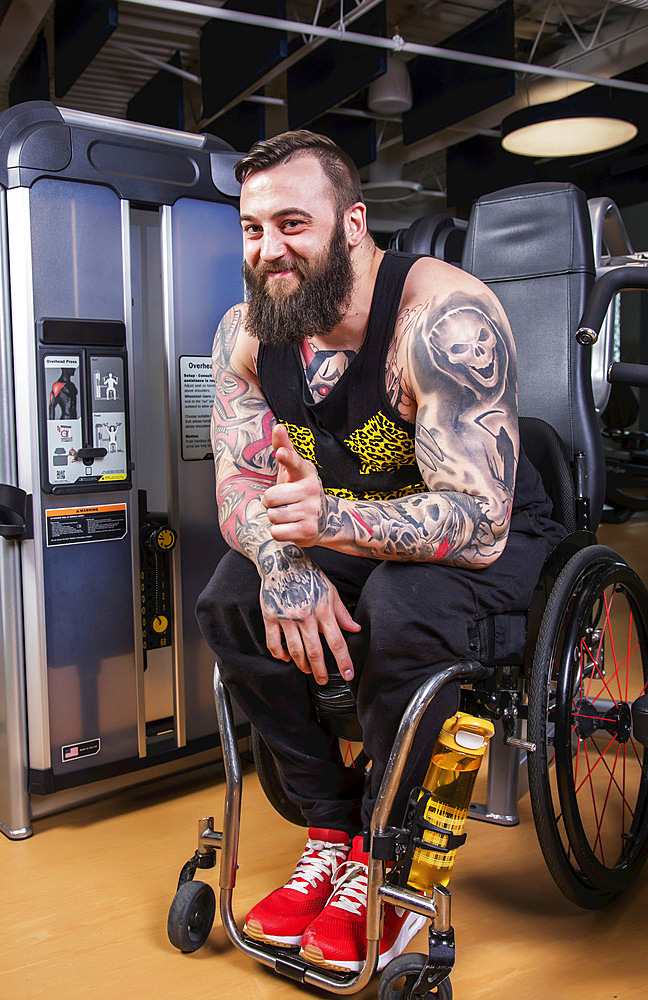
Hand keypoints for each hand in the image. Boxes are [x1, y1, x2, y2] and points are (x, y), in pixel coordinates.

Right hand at [257, 540, 359, 683]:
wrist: (282, 560)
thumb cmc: (309, 575)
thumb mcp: (330, 591)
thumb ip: (342, 613)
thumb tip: (355, 629)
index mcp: (323, 609)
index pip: (337, 641)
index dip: (344, 661)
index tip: (348, 675)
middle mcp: (305, 615)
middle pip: (315, 651)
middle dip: (320, 671)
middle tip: (323, 681)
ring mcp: (286, 617)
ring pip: (295, 651)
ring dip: (302, 665)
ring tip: (308, 670)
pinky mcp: (270, 616)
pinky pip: (274, 643)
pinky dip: (280, 654)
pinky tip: (286, 658)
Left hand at [262, 425, 326, 546]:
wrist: (325, 521)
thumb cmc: (300, 490)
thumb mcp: (293, 470)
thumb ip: (284, 448)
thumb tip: (278, 426)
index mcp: (306, 473)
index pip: (294, 462)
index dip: (287, 457)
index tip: (281, 453)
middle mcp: (311, 490)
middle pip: (270, 497)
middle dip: (270, 502)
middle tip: (282, 502)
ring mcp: (311, 511)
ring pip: (273, 515)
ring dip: (275, 517)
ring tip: (288, 514)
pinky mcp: (307, 531)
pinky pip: (277, 532)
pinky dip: (279, 532)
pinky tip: (290, 527)